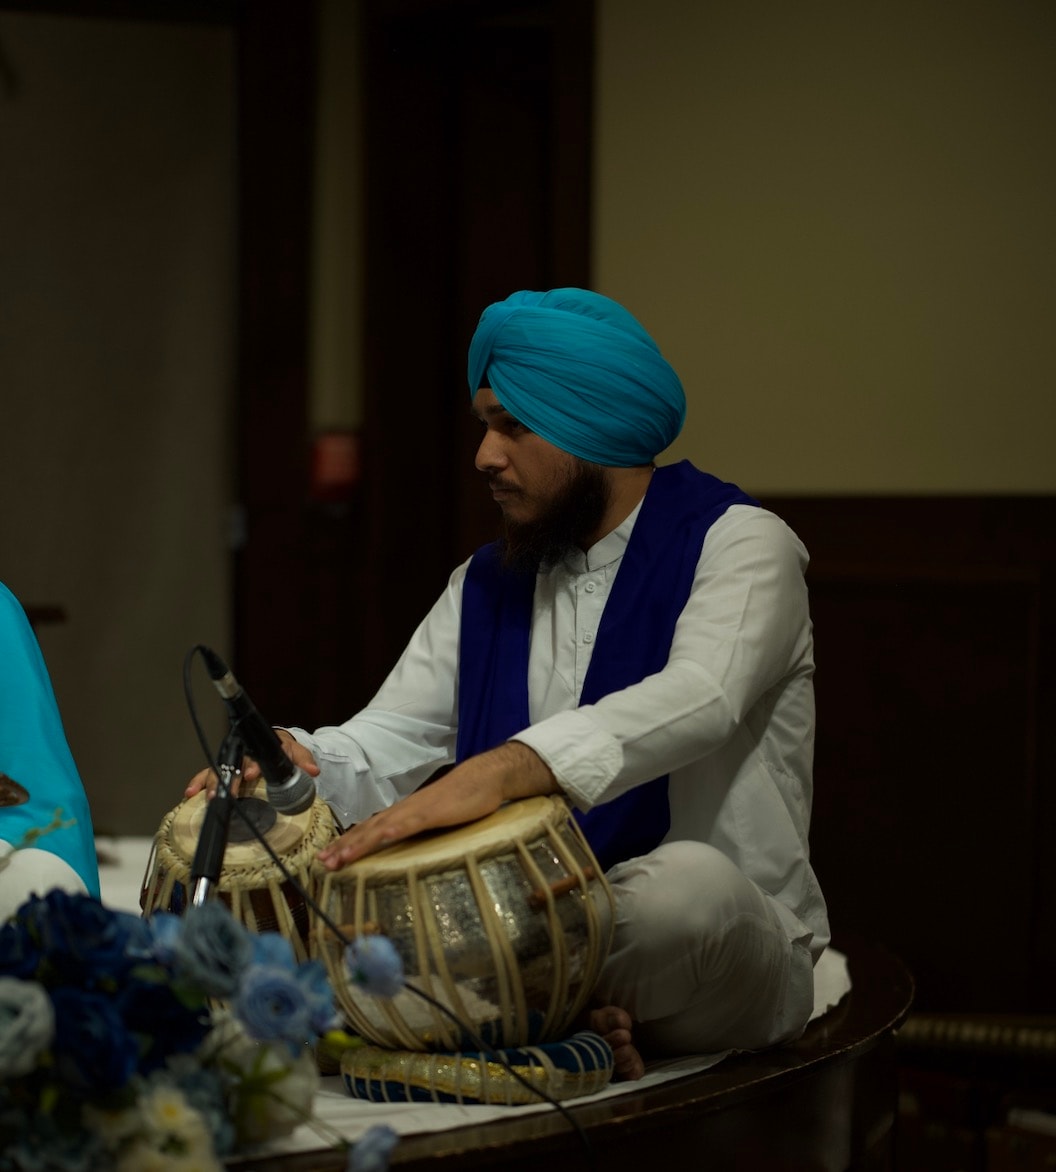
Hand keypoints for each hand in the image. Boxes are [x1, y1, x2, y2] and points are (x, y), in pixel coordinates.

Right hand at [184, 729, 319, 798]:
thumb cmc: (285, 751)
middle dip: (228, 779)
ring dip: (211, 783)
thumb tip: (313, 771)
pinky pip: (207, 775)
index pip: (256, 758)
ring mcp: (232, 762)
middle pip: (233, 765)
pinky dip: (198, 783)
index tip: (250, 775)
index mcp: (261, 749)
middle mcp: (244, 755)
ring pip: (218, 770)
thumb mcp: (297, 754)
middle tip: (225, 793)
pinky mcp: (224, 770)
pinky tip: (189, 794)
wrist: (275, 745)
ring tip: (204, 796)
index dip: (252, 767)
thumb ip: (303, 761)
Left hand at [317, 740, 557, 870]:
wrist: (484, 778)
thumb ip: (417, 830)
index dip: (348, 844)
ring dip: (359, 843)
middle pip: (368, 830)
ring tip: (340, 858)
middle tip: (322, 864)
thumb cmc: (462, 799)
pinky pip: (410, 823)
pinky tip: (381, 839)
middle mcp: (404, 810)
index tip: (328, 858)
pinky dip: (393, 831)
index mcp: (403, 813)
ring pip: (381, 829)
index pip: (369, 830)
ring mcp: (417, 810)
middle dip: (344, 847)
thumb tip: (403, 846)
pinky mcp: (433, 812)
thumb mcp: (434, 819)